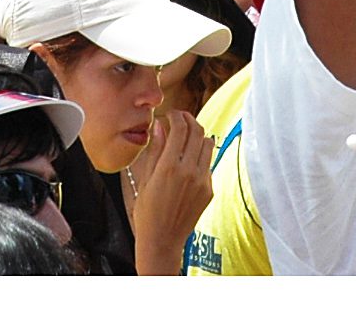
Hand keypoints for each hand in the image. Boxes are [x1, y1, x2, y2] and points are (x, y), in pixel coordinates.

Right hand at [127, 109, 213, 273]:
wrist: (162, 239)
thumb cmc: (147, 211)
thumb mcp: (145, 178)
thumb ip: (156, 149)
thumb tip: (160, 126)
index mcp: (170, 166)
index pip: (180, 128)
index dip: (176, 115)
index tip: (170, 114)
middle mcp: (189, 171)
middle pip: (198, 131)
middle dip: (189, 120)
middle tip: (180, 119)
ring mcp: (202, 181)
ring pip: (208, 144)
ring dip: (197, 136)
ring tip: (186, 138)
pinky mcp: (209, 190)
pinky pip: (208, 164)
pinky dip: (200, 156)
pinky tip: (188, 162)